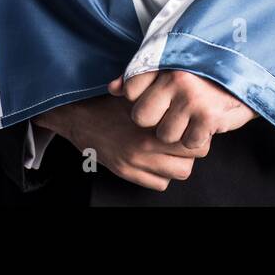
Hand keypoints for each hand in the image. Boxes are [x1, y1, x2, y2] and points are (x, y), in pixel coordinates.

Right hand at [37, 95, 208, 191]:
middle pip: (192, 157)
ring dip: (179, 163)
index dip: (196, 130)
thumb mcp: (137, 91)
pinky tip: (156, 161)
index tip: (191, 124)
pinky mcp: (126, 172)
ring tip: (172, 152)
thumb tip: (188, 94)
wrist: (78, 116)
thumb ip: (160, 93)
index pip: (193, 134)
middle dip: (192, 148)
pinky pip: (159, 184)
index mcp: (151, 122)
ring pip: (179, 173)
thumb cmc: (110, 100)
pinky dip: (162, 175)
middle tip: (185, 139)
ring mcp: (136, 162)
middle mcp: (145, 145)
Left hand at [108, 70, 257, 149]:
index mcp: (166, 60)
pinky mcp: (209, 117)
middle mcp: (176, 78)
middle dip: (155, 119)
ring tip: (192, 114)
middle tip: (174, 110)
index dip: (141, 98)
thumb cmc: (208, 69)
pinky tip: (205, 121)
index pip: (131, 89)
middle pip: (142, 117)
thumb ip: (141, 74)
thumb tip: (112, 89)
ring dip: (178, 130)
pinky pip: (188, 142)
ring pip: (164, 134)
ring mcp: (193, 99)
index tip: (157, 96)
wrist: (252, 71)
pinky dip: (197, 137)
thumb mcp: (174, 63)